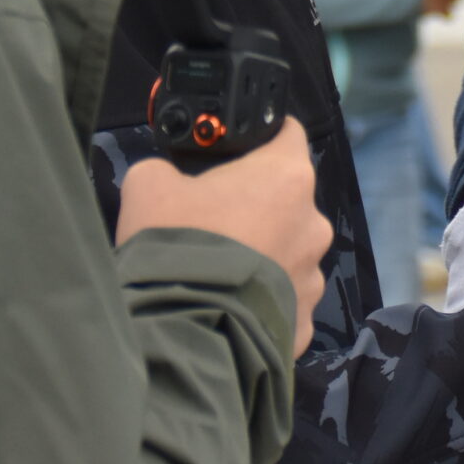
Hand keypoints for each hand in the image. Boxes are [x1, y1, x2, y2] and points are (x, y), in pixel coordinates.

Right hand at [119, 120, 331, 356]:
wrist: (183, 326)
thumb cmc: (175, 242)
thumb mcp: (149, 186)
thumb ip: (167, 171)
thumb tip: (169, 180)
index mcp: (287, 177)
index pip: (288, 136)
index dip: (263, 140)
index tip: (241, 151)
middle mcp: (314, 222)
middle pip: (287, 203)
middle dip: (256, 210)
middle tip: (214, 226)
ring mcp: (314, 275)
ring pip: (289, 256)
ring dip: (263, 259)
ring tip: (221, 276)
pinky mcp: (306, 320)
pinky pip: (284, 303)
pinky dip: (262, 303)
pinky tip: (230, 309)